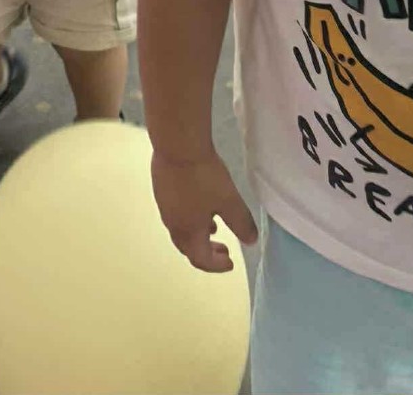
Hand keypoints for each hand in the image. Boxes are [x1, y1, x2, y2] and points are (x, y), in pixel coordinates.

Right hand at [151, 150, 257, 272]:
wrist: (177, 146)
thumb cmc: (204, 176)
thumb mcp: (229, 201)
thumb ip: (241, 223)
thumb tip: (251, 241)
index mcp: (188, 232)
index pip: (201, 260)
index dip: (217, 265)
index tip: (231, 263)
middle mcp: (173, 224)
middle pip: (188, 248)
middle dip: (206, 253)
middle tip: (224, 250)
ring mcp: (164, 207)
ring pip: (181, 230)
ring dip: (198, 235)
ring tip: (214, 228)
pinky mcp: (161, 190)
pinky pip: (176, 214)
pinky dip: (190, 219)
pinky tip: (199, 204)